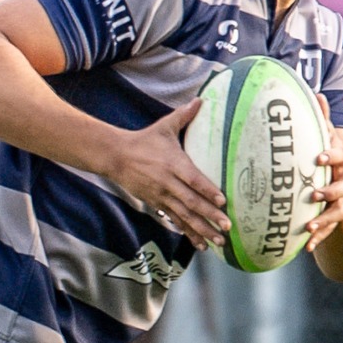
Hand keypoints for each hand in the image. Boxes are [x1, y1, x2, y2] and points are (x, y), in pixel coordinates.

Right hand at [107, 98, 227, 248]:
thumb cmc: (144, 140)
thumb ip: (184, 115)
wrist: (116, 157)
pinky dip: (188, 233)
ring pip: (184, 216)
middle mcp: (168, 183)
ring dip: (202, 229)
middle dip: (210, 216)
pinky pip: (175, 220)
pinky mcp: (157, 203)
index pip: (193, 179)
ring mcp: (162, 196)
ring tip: (218, 241)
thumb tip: (200, 99)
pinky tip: (201, 243)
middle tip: (226, 226)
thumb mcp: (164, 126)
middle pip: (191, 202)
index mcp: (173, 164)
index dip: (207, 191)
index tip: (222, 201)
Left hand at [304, 97, 342, 250]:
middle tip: (314, 193)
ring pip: (337, 211)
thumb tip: (315, 91)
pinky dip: (317, 237)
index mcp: (342, 162)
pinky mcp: (337, 219)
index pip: (340, 157)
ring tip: (310, 224)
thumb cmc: (332, 160)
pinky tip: (305, 247)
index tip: (318, 157)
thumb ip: (322, 120)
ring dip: (324, 218)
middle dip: (330, 189)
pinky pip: (328, 230)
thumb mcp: (329, 140)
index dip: (330, 156)